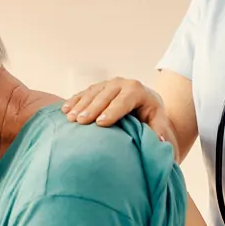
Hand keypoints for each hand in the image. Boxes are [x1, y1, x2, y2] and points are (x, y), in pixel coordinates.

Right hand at [61, 78, 179, 151]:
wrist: (147, 108)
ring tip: (70, 118)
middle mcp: (123, 83)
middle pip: (105, 95)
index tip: (101, 123)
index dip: (112, 111)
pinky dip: (74, 101)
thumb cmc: (153, 120)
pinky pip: (84, 93)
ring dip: (79, 105)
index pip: (124, 100)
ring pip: (92, 93)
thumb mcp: (160, 125)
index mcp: (139, 91)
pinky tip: (64, 110)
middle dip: (92, 108)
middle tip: (80, 122)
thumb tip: (158, 141)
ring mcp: (108, 84)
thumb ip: (159, 132)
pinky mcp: (98, 88)